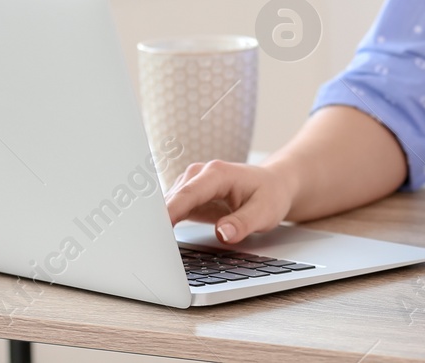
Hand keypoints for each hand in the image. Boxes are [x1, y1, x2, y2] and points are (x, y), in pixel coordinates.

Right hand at [164, 160, 295, 243]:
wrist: (273, 185)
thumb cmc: (270, 195)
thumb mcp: (265, 212)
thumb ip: (243, 223)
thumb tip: (223, 234)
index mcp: (217, 173)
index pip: (187, 194)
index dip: (169, 212)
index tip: (155, 230)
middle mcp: (199, 174)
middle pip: (171, 200)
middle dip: (158, 222)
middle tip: (151, 250)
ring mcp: (191, 184)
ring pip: (167, 206)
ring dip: (159, 226)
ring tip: (155, 250)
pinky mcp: (188, 197)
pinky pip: (171, 211)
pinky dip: (165, 226)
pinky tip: (162, 243)